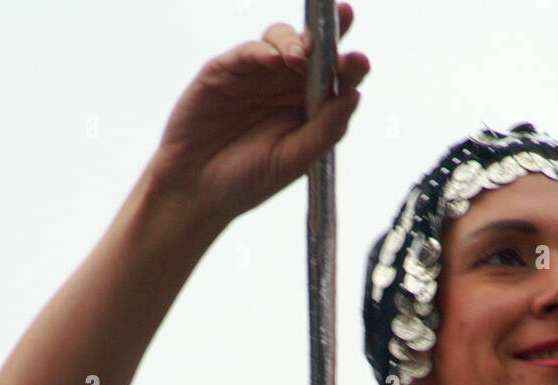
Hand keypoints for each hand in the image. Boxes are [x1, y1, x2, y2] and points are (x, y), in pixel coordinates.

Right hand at [148, 4, 368, 230]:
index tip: (361, 61)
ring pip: (281, 40)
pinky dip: (261, 51)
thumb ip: (324, 130)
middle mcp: (284, 87)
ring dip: (295, 42)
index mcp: (307, 109)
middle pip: (312, 49)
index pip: (335, 79)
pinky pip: (246, 52)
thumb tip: (354, 95)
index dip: (350, 65)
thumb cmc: (247, 181)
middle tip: (343, 21)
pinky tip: (272, 60)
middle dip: (327, 33)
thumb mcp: (292, 161)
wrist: (196, 191)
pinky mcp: (224, 71)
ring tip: (299, 58)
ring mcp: (255, 76)